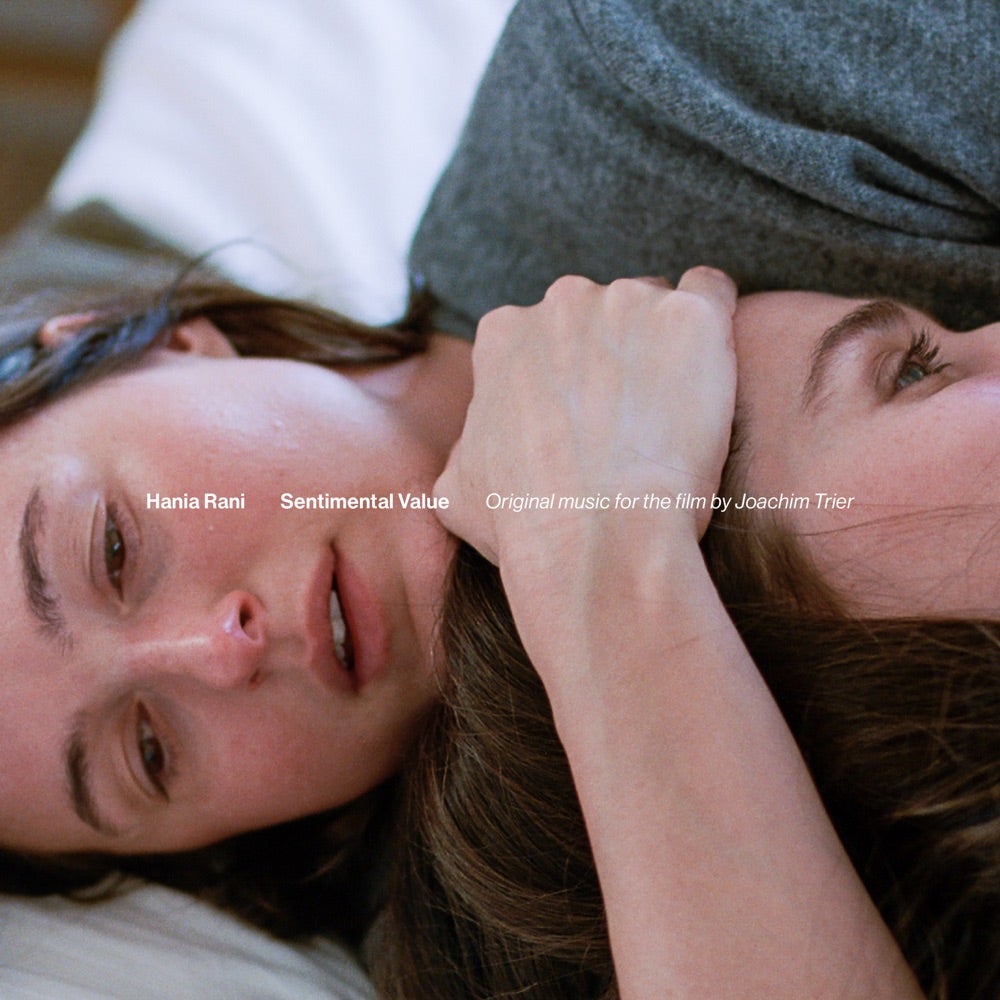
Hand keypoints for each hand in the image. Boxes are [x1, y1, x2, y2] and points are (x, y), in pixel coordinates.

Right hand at [434, 267, 736, 566]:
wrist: (597, 540)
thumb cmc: (527, 523)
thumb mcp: (458, 489)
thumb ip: (470, 448)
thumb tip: (473, 453)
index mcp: (504, 336)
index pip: (544, 335)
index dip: (570, 375)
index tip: (588, 414)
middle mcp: (561, 302)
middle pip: (602, 313)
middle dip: (617, 354)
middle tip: (634, 417)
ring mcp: (628, 301)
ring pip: (655, 307)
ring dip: (665, 348)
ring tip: (676, 413)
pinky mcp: (690, 317)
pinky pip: (711, 292)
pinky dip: (715, 325)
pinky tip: (713, 371)